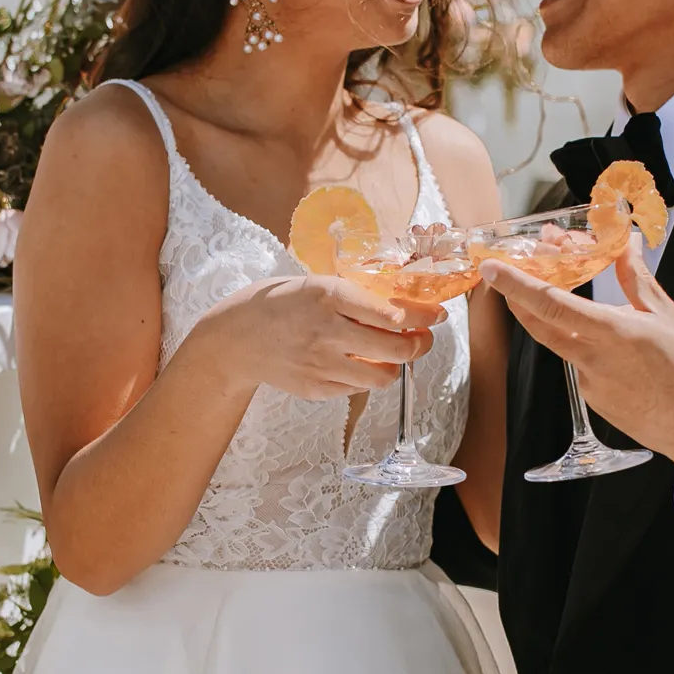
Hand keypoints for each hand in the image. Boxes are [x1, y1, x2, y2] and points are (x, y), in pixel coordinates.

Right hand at [200, 273, 441, 403]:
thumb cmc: (281, 304)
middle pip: (397, 350)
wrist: (236, 338)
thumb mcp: (316, 284)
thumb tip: (405, 306)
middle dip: (419, 345)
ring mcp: (322, 364)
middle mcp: (328, 331)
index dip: (423, 317)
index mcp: (330, 295)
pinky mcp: (316, 388)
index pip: (393, 314)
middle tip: (421, 338)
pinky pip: (358, 388)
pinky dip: (364, 377)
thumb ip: (355, 296)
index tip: (436, 315)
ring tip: (388, 354)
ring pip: (383, 377)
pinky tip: (355, 363)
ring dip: (393, 366)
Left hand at [480, 241, 673, 484]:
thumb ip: (636, 281)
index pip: (550, 304)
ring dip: (560, 320)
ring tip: (582, 299)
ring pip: (563, 344)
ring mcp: (590, 386)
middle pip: (539, 326)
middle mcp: (593, 361)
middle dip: (518, 299)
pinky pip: (581, 366)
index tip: (492, 269)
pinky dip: (586, 347)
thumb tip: (624, 247)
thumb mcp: (669, 316)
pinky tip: (613, 345)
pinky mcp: (594, 403)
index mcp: (612, 333)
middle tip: (514, 275)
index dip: (516, 285)